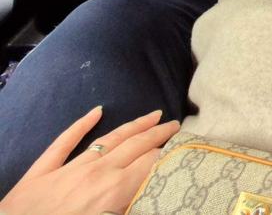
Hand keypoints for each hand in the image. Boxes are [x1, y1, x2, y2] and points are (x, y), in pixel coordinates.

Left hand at [0, 106, 179, 214]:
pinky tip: (96, 111)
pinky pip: (65, 142)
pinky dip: (81, 124)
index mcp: (115, 191)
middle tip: (175, 124)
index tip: (183, 145)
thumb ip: (131, 207)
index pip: (150, 162)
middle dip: (158, 133)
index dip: (169, 152)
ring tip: (151, 115)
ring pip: (109, 139)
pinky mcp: (43, 170)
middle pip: (135, 145)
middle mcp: (98, 173)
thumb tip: (152, 197)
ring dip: (133, 126)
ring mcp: (69, 168)